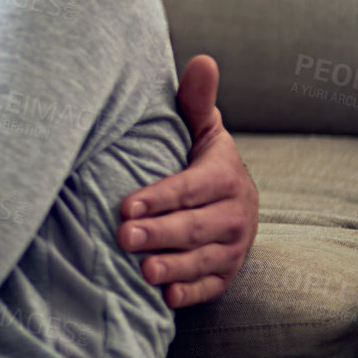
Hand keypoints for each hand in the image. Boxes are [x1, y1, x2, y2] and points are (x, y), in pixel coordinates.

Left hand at [117, 54, 258, 307]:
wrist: (231, 200)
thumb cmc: (200, 157)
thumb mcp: (202, 128)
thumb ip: (196, 101)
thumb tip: (202, 59)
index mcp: (223, 176)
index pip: (191, 188)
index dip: (161, 197)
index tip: (126, 204)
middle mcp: (233, 214)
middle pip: (194, 227)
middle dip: (159, 233)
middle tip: (123, 236)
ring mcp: (231, 247)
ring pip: (203, 261)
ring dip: (173, 268)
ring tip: (143, 272)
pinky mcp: (225, 274)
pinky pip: (211, 287)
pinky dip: (190, 294)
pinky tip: (166, 297)